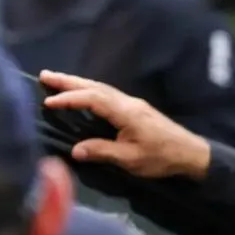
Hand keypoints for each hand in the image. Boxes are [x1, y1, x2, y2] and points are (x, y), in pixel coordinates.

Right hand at [39, 70, 211, 179]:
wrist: (190, 153)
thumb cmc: (161, 157)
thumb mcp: (131, 159)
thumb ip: (103, 152)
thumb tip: (75, 149)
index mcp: (126, 112)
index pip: (93, 99)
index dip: (70, 98)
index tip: (48, 101)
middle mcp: (128, 102)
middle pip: (95, 87)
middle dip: (69, 81)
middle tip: (44, 76)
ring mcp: (133, 103)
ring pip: (101, 88)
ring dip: (78, 84)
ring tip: (55, 81)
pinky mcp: (135, 108)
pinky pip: (107, 94)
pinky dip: (90, 90)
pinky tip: (81, 94)